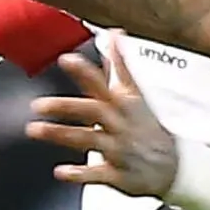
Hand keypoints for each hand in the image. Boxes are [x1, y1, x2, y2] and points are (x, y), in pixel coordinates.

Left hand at [24, 41, 179, 196]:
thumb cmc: (147, 128)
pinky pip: (97, 174)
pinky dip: (78, 174)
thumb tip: (114, 35)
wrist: (174, 167)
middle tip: (37, 104)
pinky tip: (60, 172)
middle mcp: (119, 124)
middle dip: (65, 106)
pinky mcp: (117, 174)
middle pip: (92, 111)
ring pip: (89, 140)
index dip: (85, 71)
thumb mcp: (135, 95)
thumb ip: (120, 66)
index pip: (103, 82)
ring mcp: (119, 149)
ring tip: (35, 129)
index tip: (66, 59)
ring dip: (61, 134)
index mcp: (123, 103)